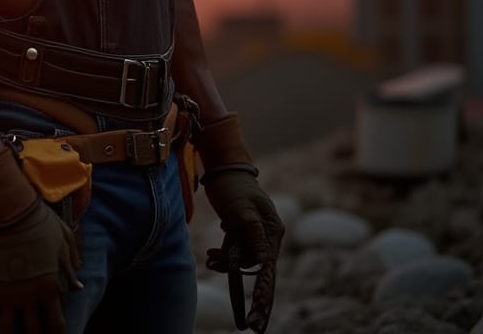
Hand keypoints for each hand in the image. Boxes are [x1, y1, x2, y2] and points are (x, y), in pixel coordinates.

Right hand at [0, 196, 81, 333]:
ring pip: (8, 332)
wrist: (8, 210)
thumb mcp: (62, 241)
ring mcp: (6, 296)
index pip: (56, 324)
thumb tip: (78, 287)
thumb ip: (70, 267)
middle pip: (33, 332)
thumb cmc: (38, 221)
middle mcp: (29, 297)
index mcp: (49, 287)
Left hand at [203, 169, 283, 332]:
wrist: (222, 168)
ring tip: (209, 258)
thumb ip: (253, 235)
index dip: (263, 290)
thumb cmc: (233, 187)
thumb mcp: (242, 211)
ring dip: (225, 261)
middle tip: (212, 262)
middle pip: (253, 262)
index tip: (258, 314)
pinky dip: (224, 254)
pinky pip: (235, 250)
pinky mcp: (242, 230)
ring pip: (242, 257)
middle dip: (234, 267)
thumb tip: (264, 262)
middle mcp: (268, 233)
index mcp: (273, 230)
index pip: (268, 266)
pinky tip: (211, 254)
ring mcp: (255, 232)